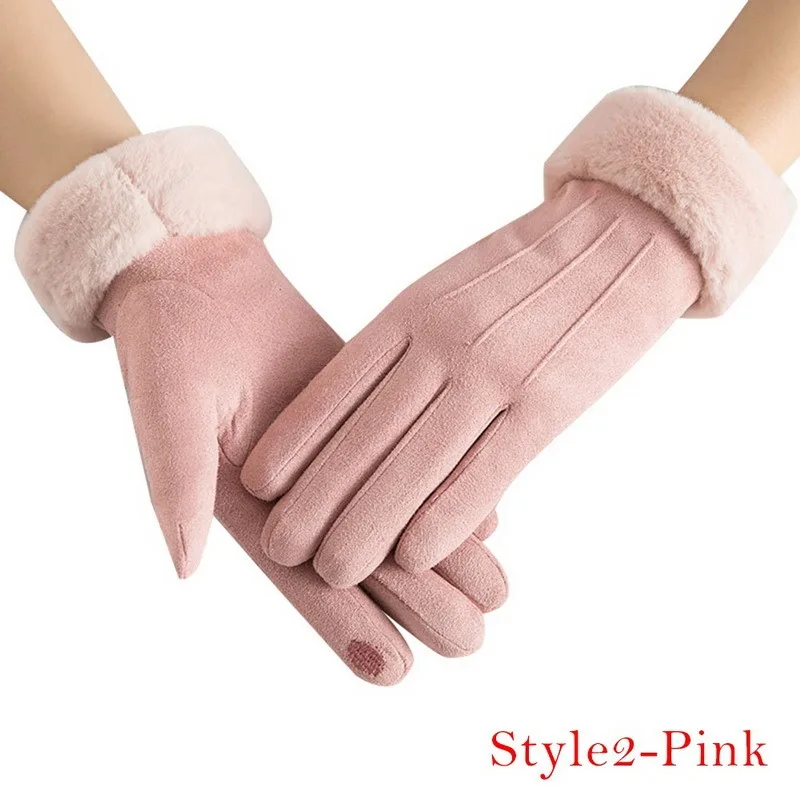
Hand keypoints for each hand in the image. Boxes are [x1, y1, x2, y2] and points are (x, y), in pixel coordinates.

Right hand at [16, 128, 507, 682]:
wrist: (201, 279)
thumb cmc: (168, 346)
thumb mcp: (169, 415)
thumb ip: (178, 486)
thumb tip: (185, 565)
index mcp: (249, 507)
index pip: (303, 581)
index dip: (346, 626)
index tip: (398, 671)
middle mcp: (301, 490)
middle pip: (363, 558)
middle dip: (415, 603)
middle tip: (471, 641)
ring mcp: (338, 452)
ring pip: (394, 512)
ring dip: (442, 551)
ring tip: (496, 593)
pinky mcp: (367, 409)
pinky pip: (409, 452)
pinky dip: (445, 479)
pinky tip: (492, 507)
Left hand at [242, 87, 793, 587]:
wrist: (621, 234)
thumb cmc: (523, 273)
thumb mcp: (449, 289)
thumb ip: (407, 344)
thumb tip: (366, 412)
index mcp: (413, 310)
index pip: (337, 384)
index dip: (294, 439)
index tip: (256, 483)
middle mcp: (444, 342)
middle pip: (366, 433)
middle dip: (317, 498)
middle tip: (280, 548)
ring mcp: (496, 372)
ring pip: (417, 461)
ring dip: (370, 523)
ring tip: (333, 570)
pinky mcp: (549, 401)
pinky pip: (487, 469)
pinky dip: (446, 516)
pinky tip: (414, 555)